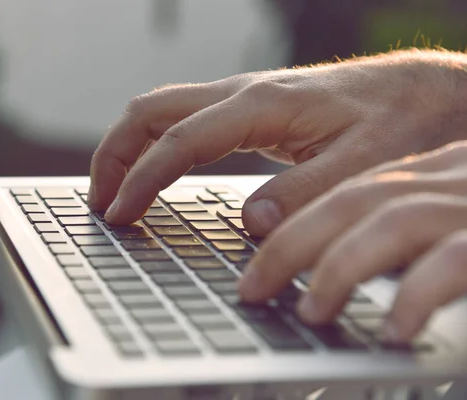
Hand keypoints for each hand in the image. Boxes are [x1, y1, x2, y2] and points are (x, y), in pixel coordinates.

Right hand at [88, 49, 466, 232]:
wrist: (424, 92)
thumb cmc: (400, 121)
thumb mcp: (362, 162)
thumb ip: (304, 191)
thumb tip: (251, 223)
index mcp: (262, 104)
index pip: (180, 142)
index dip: (143, 180)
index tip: (120, 215)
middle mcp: (243, 94)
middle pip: (151, 111)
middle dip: (114, 154)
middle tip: (100, 200)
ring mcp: (243, 99)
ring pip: (162, 111)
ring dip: (129, 148)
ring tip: (115, 191)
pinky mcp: (250, 111)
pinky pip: (185, 121)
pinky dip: (156, 147)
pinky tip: (156, 175)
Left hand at [239, 141, 466, 341]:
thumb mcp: (451, 206)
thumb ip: (399, 225)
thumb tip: (335, 255)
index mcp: (425, 171)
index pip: (346, 187)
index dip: (292, 222)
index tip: (250, 257)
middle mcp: (445, 177)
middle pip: (352, 197)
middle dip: (291, 245)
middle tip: (251, 289)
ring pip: (394, 221)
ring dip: (341, 268)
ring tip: (309, 312)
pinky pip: (454, 259)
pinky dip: (417, 294)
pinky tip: (394, 329)